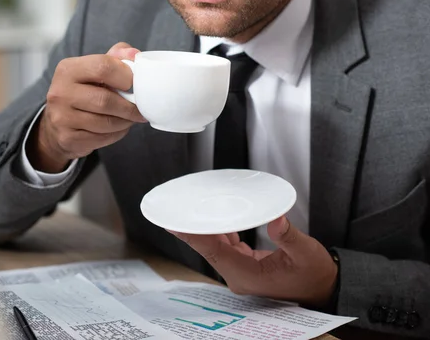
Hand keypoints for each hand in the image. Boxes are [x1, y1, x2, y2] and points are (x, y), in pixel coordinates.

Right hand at [29, 42, 145, 172]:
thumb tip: (135, 55)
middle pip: (105, 100)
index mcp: (68, 69)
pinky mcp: (67, 138)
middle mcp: (60, 92)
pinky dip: (116, 134)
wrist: (57, 124)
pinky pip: (102, 138)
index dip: (125, 76)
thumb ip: (116, 57)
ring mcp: (61, 117)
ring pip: (106, 123)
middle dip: (129, 107)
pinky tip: (117, 128)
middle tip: (141, 109)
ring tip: (130, 118)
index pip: (103, 67)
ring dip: (124, 122)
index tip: (134, 84)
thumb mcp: (94, 69)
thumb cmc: (83, 92)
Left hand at [170, 216, 337, 306]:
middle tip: (176, 210)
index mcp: (248, 275)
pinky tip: (216, 217)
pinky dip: (220, 231)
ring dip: (205, 229)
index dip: (193, 237)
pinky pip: (225, 247)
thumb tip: (276, 220)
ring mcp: (241, 272)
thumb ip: (289, 236)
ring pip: (215, 247)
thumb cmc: (315, 274)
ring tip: (191, 210)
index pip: (213, 252)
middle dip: (192, 230)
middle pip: (209, 249)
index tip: (175, 224)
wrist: (324, 289)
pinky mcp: (245, 265)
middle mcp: (239, 276)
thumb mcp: (306, 253)